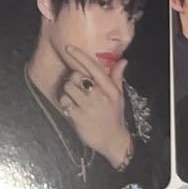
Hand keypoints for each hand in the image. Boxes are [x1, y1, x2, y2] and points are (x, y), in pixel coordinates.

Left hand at [58, 45, 131, 168]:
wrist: (113, 141)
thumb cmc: (114, 115)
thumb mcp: (118, 96)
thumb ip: (117, 77)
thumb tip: (123, 60)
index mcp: (109, 89)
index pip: (93, 67)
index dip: (80, 56)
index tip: (68, 47)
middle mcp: (99, 95)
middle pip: (76, 76)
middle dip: (73, 78)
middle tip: (77, 86)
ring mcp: (88, 106)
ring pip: (68, 88)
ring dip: (68, 91)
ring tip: (73, 97)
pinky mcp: (78, 118)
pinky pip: (65, 102)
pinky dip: (65, 103)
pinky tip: (70, 107)